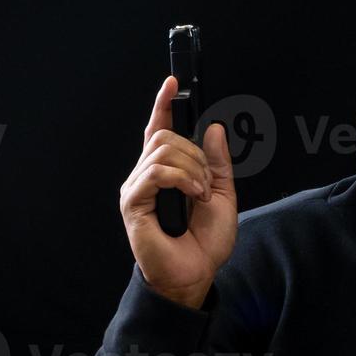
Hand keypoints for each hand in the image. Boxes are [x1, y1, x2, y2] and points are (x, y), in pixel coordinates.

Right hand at [119, 76, 237, 308]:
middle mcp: (146, 176)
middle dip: (195, 155)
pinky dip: (183, 179)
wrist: (198, 273)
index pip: (159, 130)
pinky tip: (193, 196)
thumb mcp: (222, 194)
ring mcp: (137, 188)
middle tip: (206, 182)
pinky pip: (156, 172)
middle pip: (164, 136)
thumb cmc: (205, 242)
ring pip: (163, 151)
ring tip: (200, 194)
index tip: (172, 83)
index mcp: (165, 172)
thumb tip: (213, 128)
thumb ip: (217, 162)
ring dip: (193, 169)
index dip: (163, 105)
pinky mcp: (133, 203)